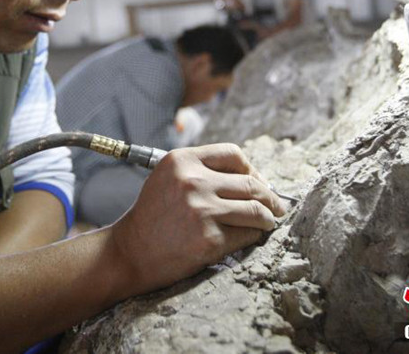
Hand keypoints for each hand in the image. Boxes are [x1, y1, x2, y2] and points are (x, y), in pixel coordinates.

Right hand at [109, 144, 285, 294]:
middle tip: (277, 207)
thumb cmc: (154, 215)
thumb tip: (254, 177)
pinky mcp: (209, 239)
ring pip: (256, 210)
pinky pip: (247, 235)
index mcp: (182, 160)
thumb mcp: (169, 179)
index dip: (253, 169)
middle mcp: (192, 181)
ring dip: (268, 218)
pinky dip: (254, 236)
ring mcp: (202, 210)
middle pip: (250, 183)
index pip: (233, 154)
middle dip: (270, 197)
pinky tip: (251, 237)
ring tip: (269, 222)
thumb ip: (203, 171)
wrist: (130, 252)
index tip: (260, 182)